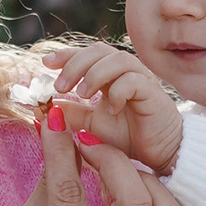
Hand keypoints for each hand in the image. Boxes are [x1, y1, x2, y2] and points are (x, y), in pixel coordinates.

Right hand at [0, 111, 190, 205]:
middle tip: (89, 142)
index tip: (56, 120)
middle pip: (138, 204)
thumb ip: (50, 184)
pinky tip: (134, 187)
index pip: (72, 197)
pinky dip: (163, 202)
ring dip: (147, 182)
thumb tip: (61, 134)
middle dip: (114, 161)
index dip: (62, 152)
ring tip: (115, 168)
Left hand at [51, 41, 184, 171]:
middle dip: (76, 64)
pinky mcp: (154, 94)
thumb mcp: (92, 126)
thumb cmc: (130, 138)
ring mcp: (142, 81)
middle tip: (60, 85)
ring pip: (118, 59)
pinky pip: (134, 81)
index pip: (87, 54)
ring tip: (82, 95)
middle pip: (100, 50)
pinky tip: (111, 109)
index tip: (45, 63)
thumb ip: (72, 114)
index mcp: (111, 76)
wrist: (160, 155)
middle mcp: (127, 72)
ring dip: (95, 74)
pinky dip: (118, 91)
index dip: (67, 55)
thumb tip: (45, 108)